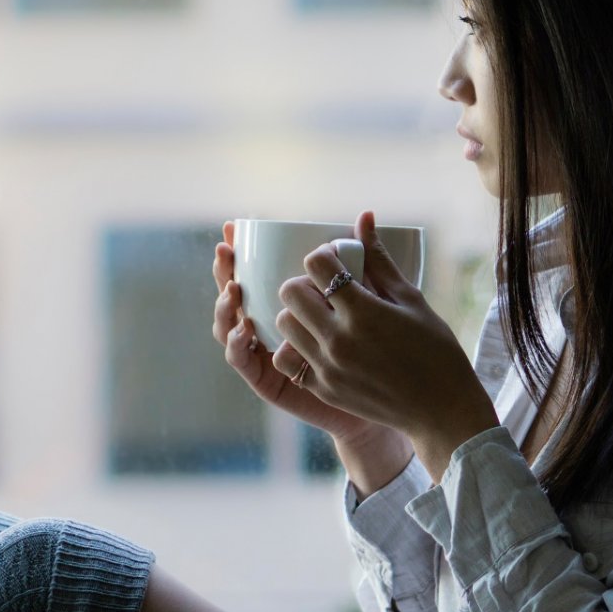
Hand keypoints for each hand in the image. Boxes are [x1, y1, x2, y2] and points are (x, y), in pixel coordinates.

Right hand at [210, 220, 386, 443]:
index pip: (253, 272)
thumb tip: (365, 214)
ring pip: (230, 328)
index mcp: (288, 304)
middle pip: (234, 296)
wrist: (388, 397)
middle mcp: (269, 326)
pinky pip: (245, 364)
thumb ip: (365, 261)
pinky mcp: (269, 380)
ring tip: (233, 290)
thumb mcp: (373, 300)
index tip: (233, 229)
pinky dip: (238, 347)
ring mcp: (265, 353)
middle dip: (225, 273)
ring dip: (225, 308)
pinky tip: (243, 331)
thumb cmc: (381, 345)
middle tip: (226, 254)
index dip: (239, 251)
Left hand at [270, 210, 499, 469]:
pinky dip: (297, 348)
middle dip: (305, 283)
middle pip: (291, 292)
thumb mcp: (411, 300)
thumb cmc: (435, 351)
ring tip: (321, 318)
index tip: (338, 263)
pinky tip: (319, 345)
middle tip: (325, 291)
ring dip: (298, 314)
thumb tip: (363, 217)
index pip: (316, 265)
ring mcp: (327, 368)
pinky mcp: (323, 390)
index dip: (324, 257)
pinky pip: (287, 361)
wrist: (441, 409)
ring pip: (284, 325)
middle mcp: (339, 340)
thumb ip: (379, 260)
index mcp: (364, 312)